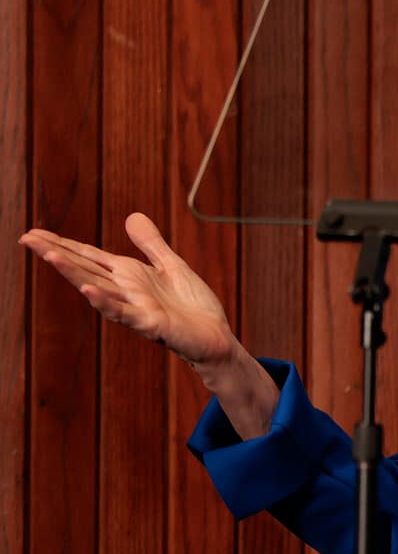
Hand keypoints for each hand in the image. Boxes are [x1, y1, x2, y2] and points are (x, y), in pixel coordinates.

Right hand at [19, 213, 238, 371]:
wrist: (216, 337)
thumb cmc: (193, 306)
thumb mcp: (172, 266)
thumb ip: (151, 244)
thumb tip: (132, 216)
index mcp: (129, 275)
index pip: (88, 256)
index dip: (62, 244)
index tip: (32, 232)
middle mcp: (125, 291)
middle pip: (84, 268)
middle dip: (56, 253)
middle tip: (25, 238)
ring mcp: (135, 308)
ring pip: (97, 288)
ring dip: (74, 273)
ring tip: (49, 255)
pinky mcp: (151, 324)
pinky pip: (124, 312)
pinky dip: (106, 302)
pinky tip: (88, 290)